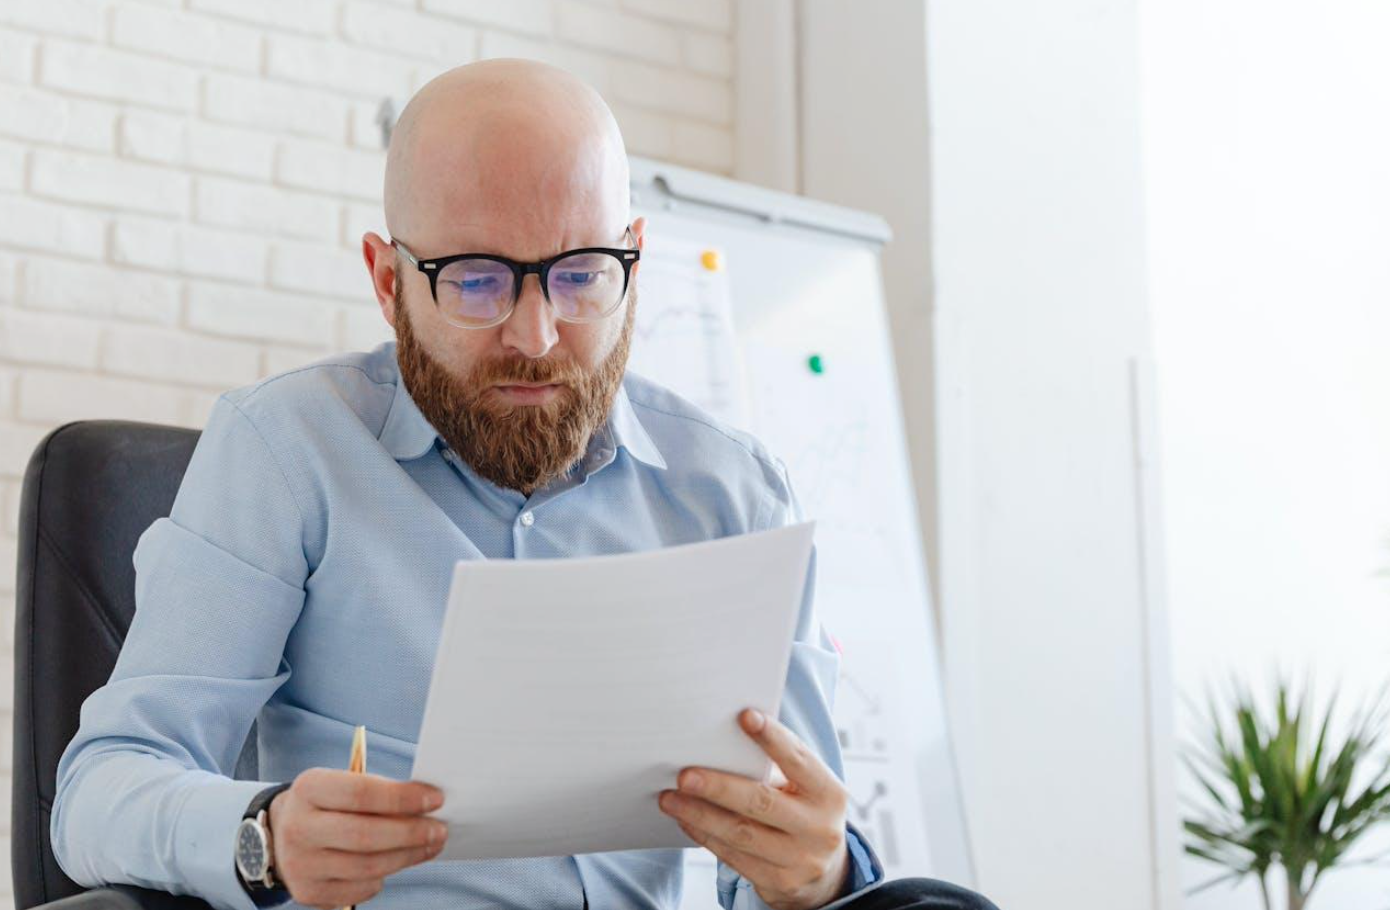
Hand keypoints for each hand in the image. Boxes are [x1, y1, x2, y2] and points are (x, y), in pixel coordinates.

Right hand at [267, 768, 448, 908]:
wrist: (279, 833)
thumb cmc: (327, 803)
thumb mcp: (341, 783)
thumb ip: (378, 792)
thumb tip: (427, 804)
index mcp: (309, 788)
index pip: (362, 793)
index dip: (403, 798)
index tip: (436, 799)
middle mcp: (299, 827)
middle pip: (365, 835)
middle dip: (411, 833)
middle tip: (440, 829)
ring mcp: (301, 864)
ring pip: (367, 866)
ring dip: (407, 856)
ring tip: (430, 845)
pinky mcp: (308, 892)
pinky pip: (360, 888)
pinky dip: (386, 876)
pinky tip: (398, 862)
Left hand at [658, 709, 850, 909]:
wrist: (824, 872)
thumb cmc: (804, 811)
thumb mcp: (806, 789)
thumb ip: (776, 767)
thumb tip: (722, 740)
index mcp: (829, 794)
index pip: (800, 761)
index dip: (773, 739)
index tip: (745, 716)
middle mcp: (819, 828)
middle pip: (762, 802)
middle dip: (719, 787)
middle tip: (685, 774)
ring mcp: (800, 860)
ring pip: (740, 833)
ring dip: (700, 814)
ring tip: (671, 798)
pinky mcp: (778, 882)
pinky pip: (733, 856)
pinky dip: (704, 835)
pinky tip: (685, 819)